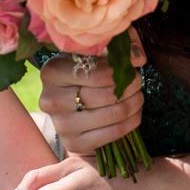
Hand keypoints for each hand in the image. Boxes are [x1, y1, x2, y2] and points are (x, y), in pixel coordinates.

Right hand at [39, 30, 146, 154]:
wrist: (71, 106)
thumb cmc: (85, 73)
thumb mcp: (96, 52)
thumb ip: (119, 46)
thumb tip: (137, 57)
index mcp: (52, 72)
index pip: (94, 73)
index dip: (119, 71)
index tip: (133, 68)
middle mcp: (51, 100)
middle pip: (105, 95)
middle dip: (130, 87)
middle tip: (137, 82)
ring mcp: (61, 125)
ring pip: (112, 114)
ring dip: (133, 104)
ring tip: (138, 96)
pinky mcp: (74, 144)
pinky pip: (113, 133)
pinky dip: (131, 122)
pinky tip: (134, 113)